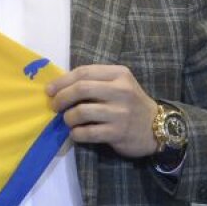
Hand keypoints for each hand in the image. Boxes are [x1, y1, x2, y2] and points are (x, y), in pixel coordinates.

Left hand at [45, 64, 160, 158]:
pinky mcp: (118, 132)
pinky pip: (88, 132)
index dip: (62, 81)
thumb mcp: (118, 85)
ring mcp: (121, 112)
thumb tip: (60, 87)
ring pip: (82, 112)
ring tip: (67, 121)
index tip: (49, 90)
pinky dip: (76, 133)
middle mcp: (121, 91)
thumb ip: (95, 82)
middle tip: (55, 106)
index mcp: (119, 74)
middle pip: (81, 89)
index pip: (84, 72)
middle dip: (62, 97)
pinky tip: (76, 133)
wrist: (157, 128)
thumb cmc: (130, 104)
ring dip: (68, 117)